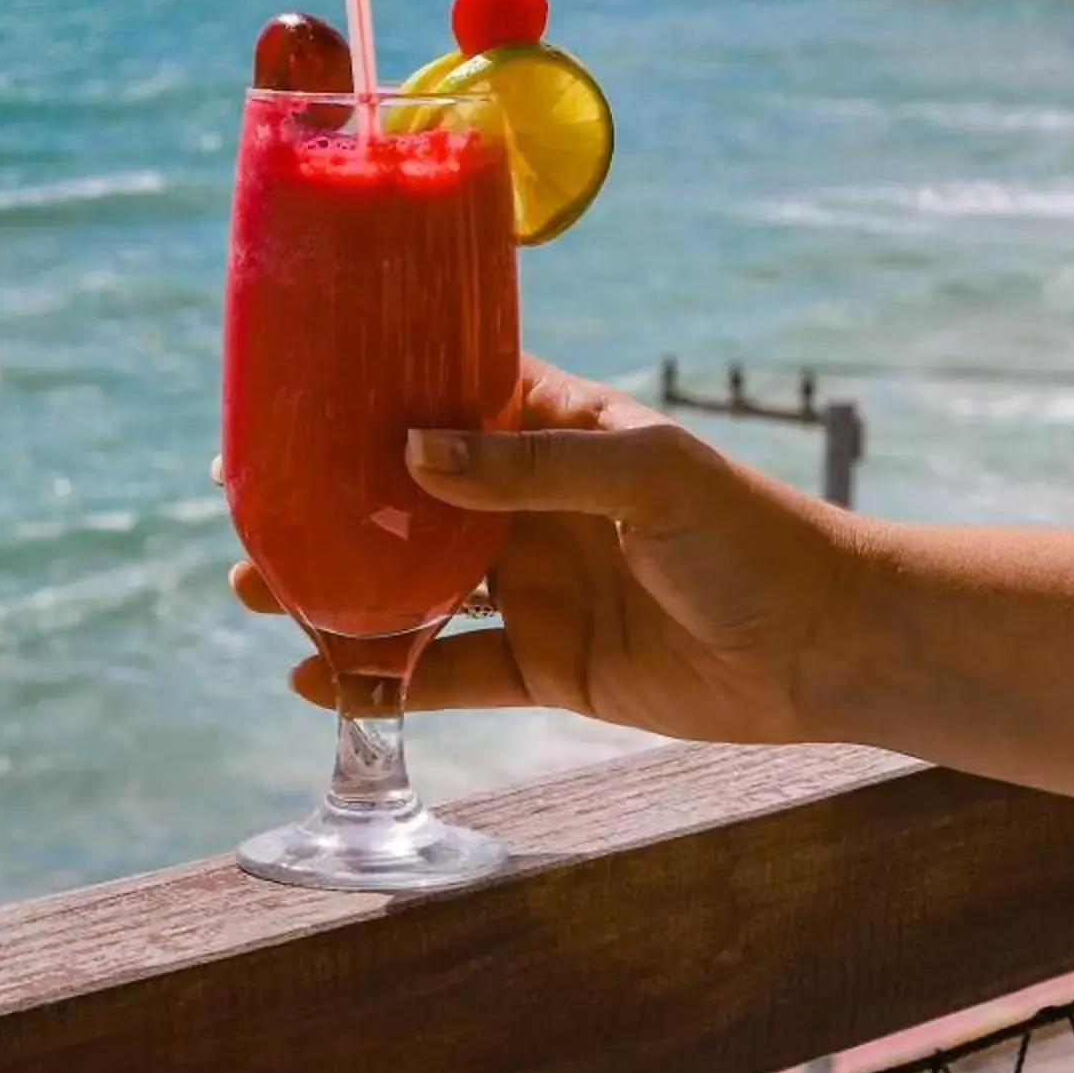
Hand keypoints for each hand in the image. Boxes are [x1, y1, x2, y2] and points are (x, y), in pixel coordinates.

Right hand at [226, 355, 873, 744]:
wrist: (824, 645)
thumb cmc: (751, 533)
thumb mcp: (646, 475)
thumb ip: (531, 466)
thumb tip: (412, 451)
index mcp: (554, 428)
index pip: (444, 394)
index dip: (366, 396)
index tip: (285, 400)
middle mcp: (528, 502)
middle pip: (403, 497)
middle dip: (327, 503)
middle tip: (249, 515)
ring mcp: (529, 585)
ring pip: (407, 585)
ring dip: (337, 589)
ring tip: (260, 591)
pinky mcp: (540, 666)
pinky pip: (442, 673)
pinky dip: (380, 678)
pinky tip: (319, 678)